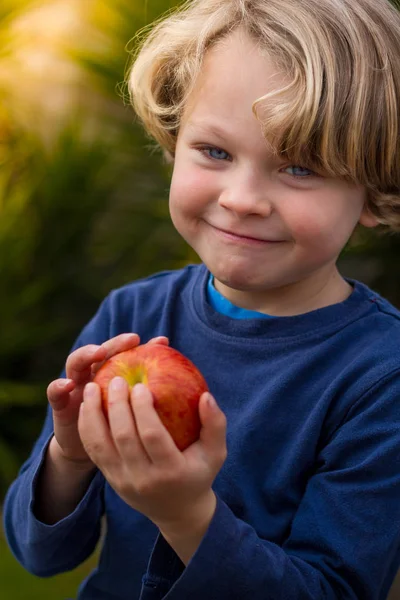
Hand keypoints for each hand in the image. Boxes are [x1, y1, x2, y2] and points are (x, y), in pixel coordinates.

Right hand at [47, 334, 168, 466]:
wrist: (101, 454)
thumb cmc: (129, 430)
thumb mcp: (142, 412)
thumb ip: (157, 392)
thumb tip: (186, 379)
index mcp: (115, 372)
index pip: (123, 350)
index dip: (134, 343)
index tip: (153, 340)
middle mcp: (96, 373)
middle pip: (101, 351)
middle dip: (114, 343)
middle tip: (130, 340)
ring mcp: (77, 386)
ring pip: (76, 363)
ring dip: (85, 355)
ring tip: (97, 353)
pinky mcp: (61, 404)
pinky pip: (56, 392)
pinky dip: (59, 386)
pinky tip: (68, 386)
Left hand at [78, 377, 226, 533]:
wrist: (178, 512)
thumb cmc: (199, 473)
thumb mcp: (215, 452)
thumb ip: (215, 424)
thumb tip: (206, 395)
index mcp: (171, 471)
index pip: (152, 436)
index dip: (143, 410)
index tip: (141, 385)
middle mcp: (143, 478)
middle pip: (123, 437)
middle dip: (117, 405)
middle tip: (117, 379)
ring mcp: (123, 480)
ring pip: (100, 444)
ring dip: (93, 414)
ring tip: (92, 387)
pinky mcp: (109, 479)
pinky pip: (92, 451)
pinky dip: (86, 427)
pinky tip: (86, 406)